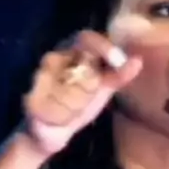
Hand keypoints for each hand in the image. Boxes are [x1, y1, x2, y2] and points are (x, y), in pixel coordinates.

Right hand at [22, 30, 141, 159]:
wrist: (50, 131)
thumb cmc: (79, 104)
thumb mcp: (102, 90)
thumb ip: (118, 75)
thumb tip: (138, 60)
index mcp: (71, 51)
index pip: (86, 38)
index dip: (103, 47)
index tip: (118, 61)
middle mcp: (53, 58)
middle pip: (80, 68)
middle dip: (89, 90)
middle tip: (84, 100)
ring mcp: (38, 77)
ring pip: (69, 91)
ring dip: (74, 106)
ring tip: (69, 111)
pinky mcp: (30, 98)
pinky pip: (55, 107)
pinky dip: (62, 116)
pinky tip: (59, 118)